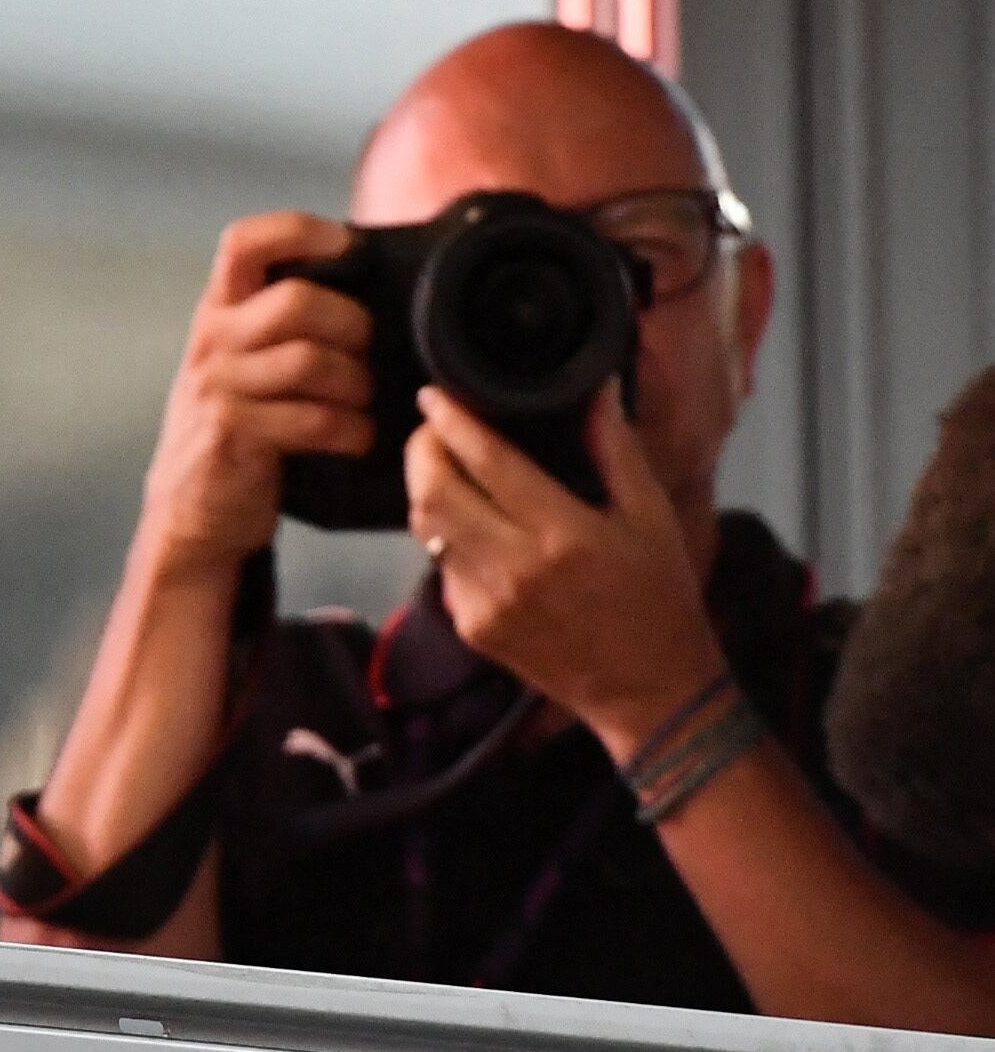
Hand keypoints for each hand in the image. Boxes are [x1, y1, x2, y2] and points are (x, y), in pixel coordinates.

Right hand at [136, 212, 375, 584]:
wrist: (192, 510)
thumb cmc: (237, 428)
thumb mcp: (240, 362)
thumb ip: (279, 324)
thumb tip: (366, 288)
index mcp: (218, 310)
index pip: (245, 242)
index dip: (299, 230)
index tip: (348, 243)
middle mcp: (212, 340)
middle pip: (297, 301)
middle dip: (353, 324)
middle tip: (370, 352)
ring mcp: (219, 387)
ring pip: (312, 361)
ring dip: (358, 384)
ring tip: (364, 403)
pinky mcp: (235, 434)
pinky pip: (313, 419)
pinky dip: (351, 429)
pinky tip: (356, 437)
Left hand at [404, 385, 727, 756]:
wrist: (650, 692)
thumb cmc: (658, 595)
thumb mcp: (652, 516)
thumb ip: (616, 449)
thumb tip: (597, 388)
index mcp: (564, 535)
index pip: (488, 464)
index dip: (451, 423)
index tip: (433, 394)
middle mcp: (515, 569)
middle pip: (433, 494)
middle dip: (421, 451)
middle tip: (433, 429)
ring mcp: (485, 604)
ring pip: (427, 529)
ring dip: (428, 491)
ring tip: (448, 468)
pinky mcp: (470, 627)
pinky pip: (441, 565)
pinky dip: (448, 536)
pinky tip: (473, 526)